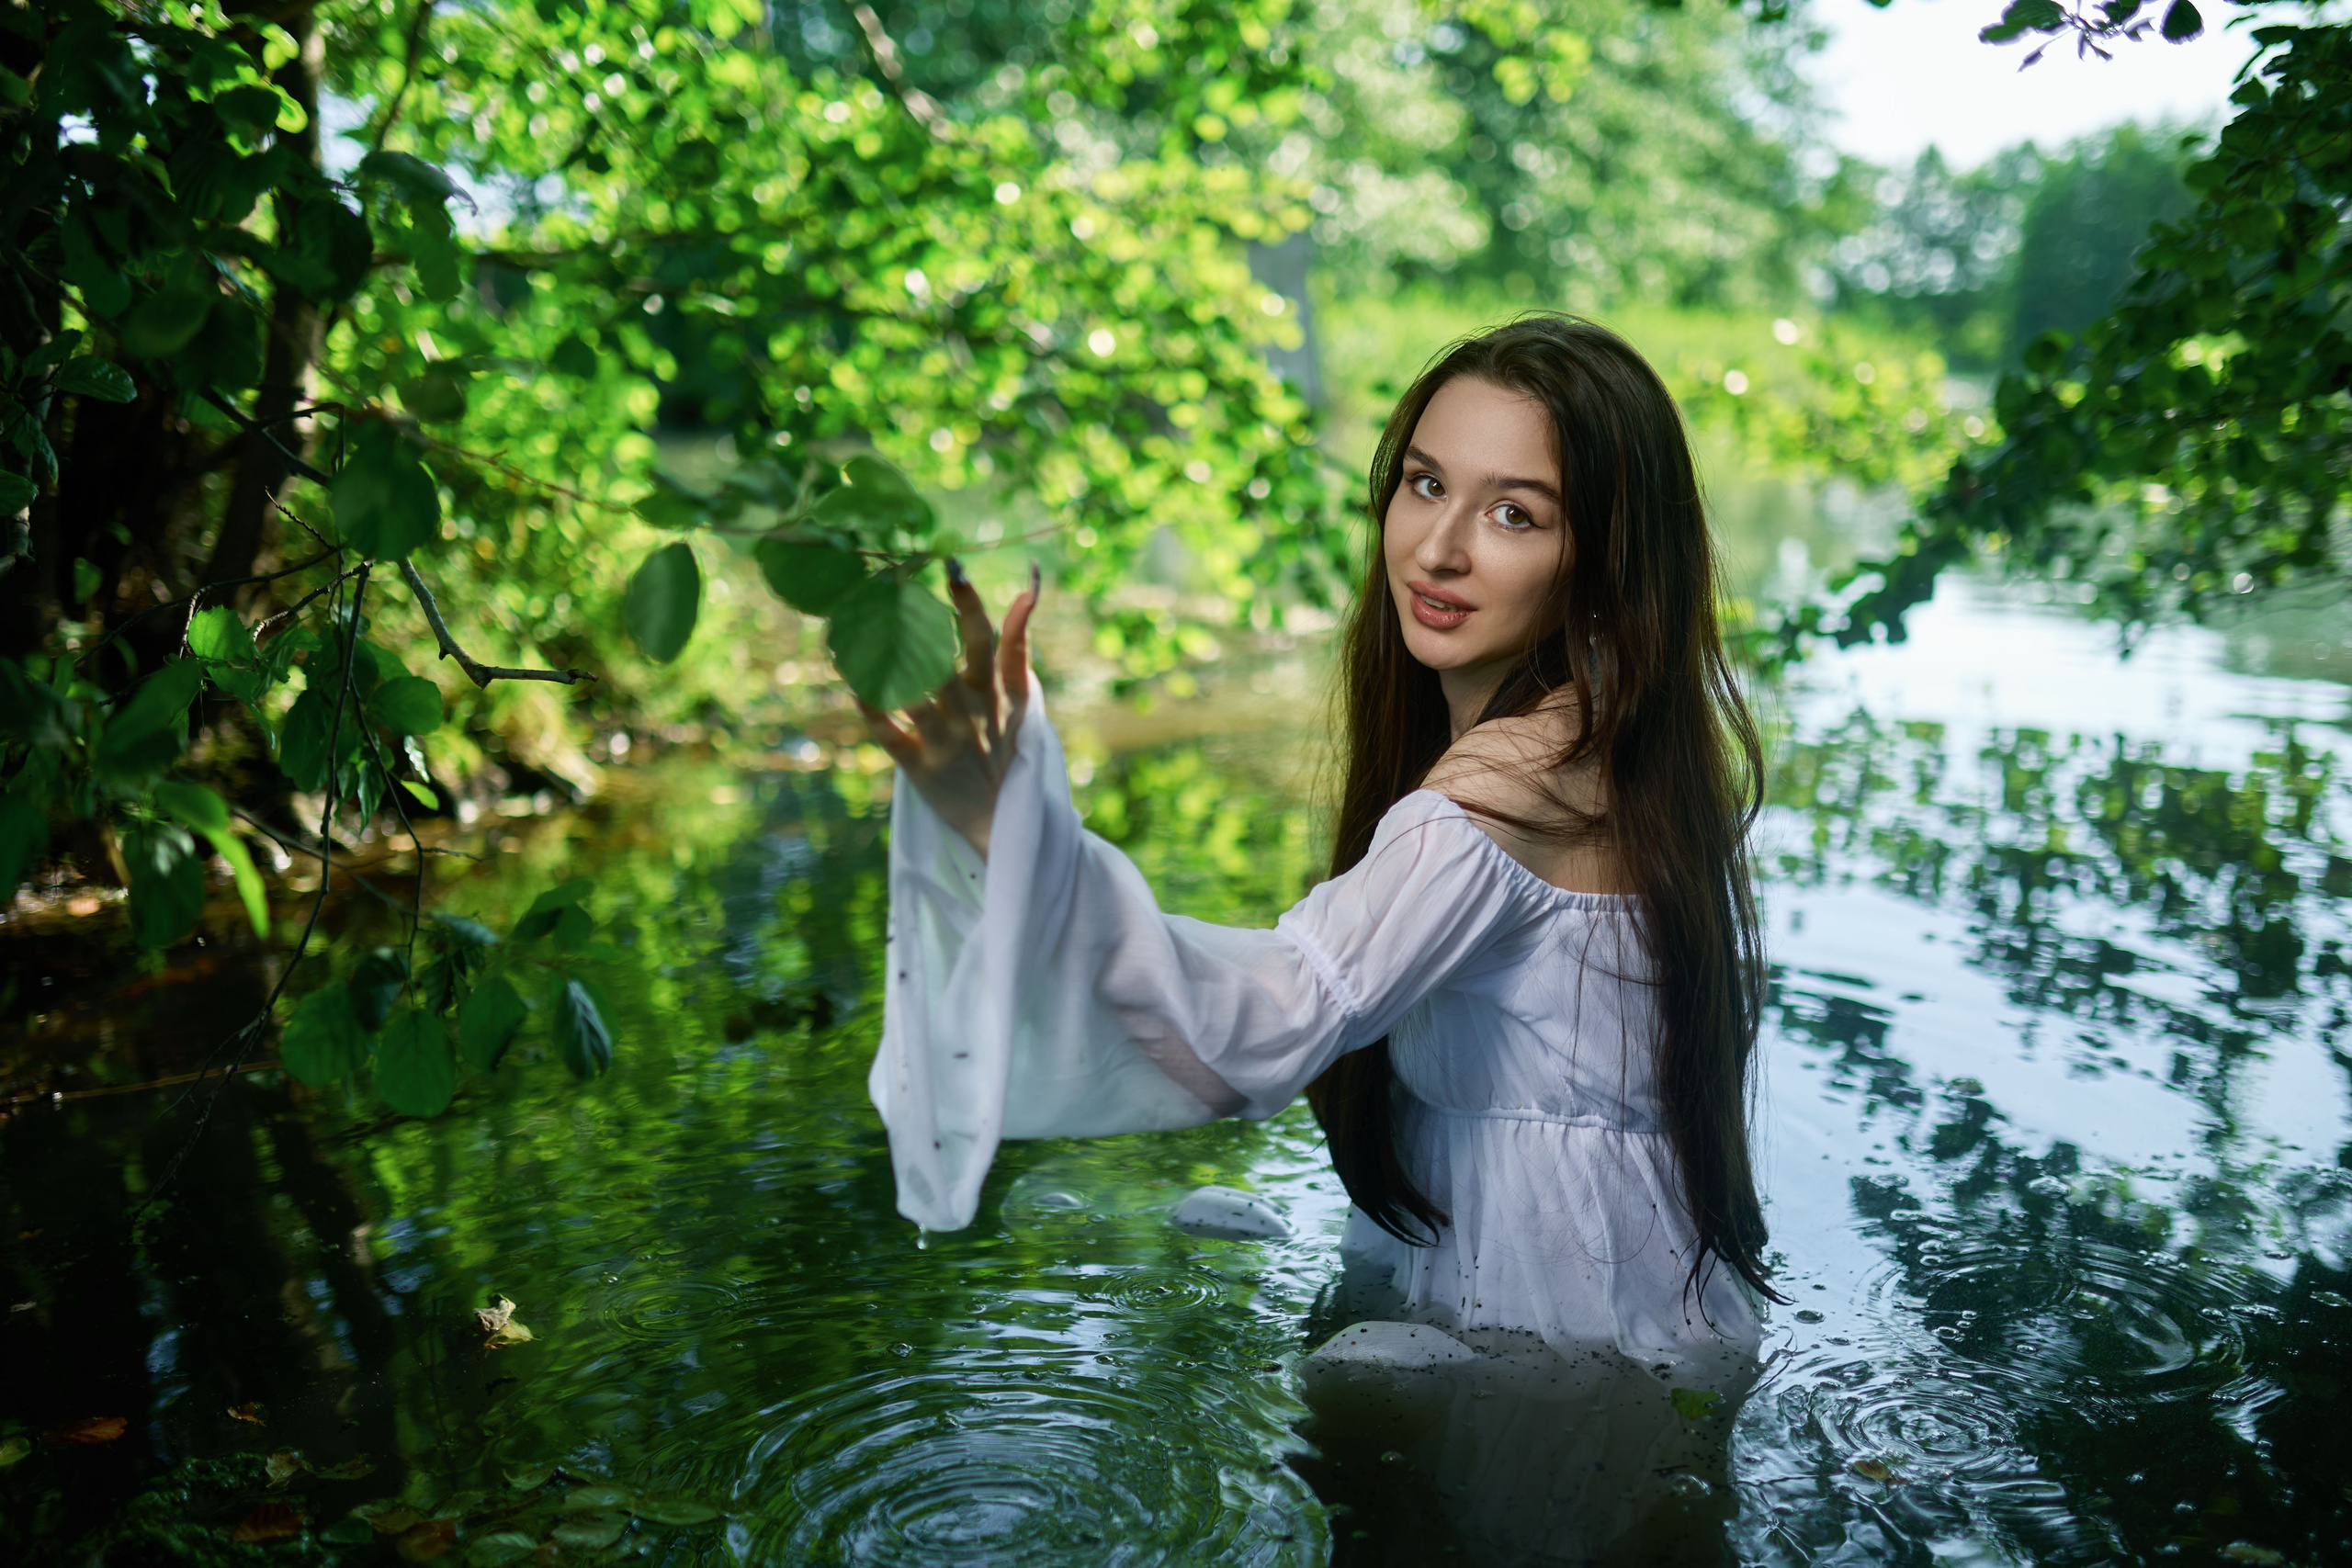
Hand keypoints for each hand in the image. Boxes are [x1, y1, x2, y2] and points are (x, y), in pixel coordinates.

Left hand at [857, 561, 1038, 858]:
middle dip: (916, 628)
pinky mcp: (918, 768)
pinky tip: (853, 681)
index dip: (969, 605)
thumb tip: (1028, 587)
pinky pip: (889, 734)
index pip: (986, 641)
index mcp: (997, 692)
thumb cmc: (1006, 747)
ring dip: (885, 663)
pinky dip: (872, 708)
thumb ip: (1019, 645)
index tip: (951, 566)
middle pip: (944, 662)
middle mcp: (970, 713)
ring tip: (859, 626)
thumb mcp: (1022, 699)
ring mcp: (944, 741)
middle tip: (889, 587)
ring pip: (912, 696)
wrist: (1002, 823)